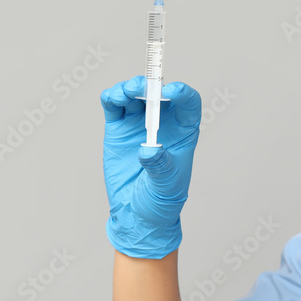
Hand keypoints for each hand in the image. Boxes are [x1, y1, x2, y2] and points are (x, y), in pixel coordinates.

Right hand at [100, 76, 201, 258]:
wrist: (135, 214)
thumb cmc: (160, 201)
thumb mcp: (166, 186)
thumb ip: (160, 166)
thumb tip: (149, 148)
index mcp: (182, 133)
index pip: (188, 105)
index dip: (183, 94)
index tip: (172, 92)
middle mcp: (162, 123)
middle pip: (159, 94)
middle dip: (150, 86)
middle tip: (140, 87)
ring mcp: (138, 124)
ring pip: (135, 95)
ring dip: (129, 88)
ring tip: (124, 94)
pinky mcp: (118, 130)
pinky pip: (114, 106)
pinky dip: (112, 97)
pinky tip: (112, 98)